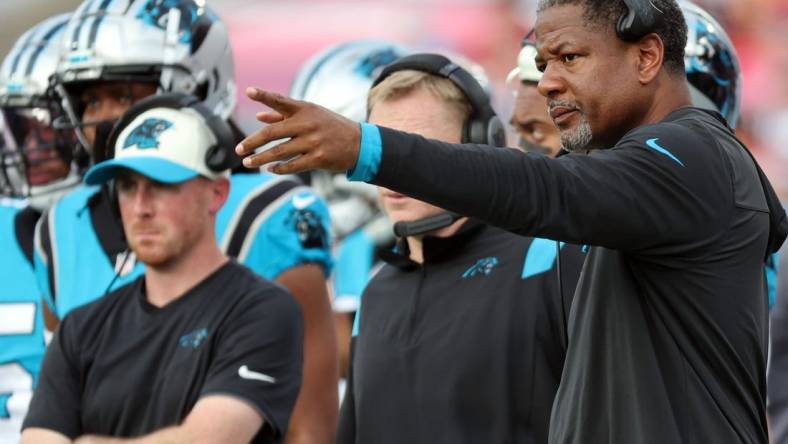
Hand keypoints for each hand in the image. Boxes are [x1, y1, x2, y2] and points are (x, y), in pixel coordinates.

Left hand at [235, 87, 361, 173]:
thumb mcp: (311, 115)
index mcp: (305, 109)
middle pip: (273, 132)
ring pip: (280, 152)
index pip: (281, 100)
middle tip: (239, 148)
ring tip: (247, 162)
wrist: (359, 143)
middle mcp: (308, 124)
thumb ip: (284, 115)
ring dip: (261, 158)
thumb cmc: (330, 127)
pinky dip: (279, 168)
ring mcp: (313, 142)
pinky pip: (293, 165)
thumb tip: (259, 116)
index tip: (249, 91)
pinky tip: (269, 169)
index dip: (264, 95)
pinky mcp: (319, 158)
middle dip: (253, 141)